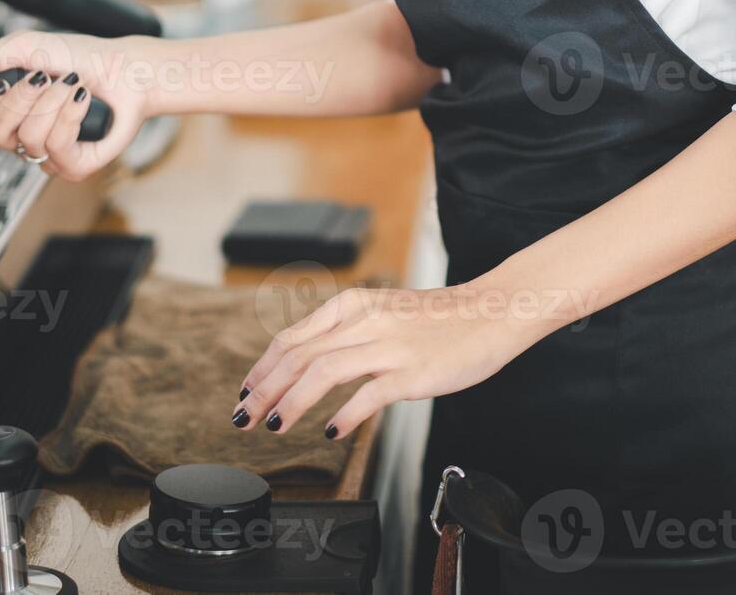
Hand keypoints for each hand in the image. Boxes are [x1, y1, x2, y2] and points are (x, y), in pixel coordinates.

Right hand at [0, 31, 153, 181]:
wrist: (126, 68)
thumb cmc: (79, 59)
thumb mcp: (27, 45)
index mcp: (5, 113)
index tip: (0, 81)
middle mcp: (22, 139)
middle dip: (20, 97)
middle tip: (43, 76)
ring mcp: (47, 157)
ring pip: (28, 138)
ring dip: (53, 100)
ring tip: (72, 84)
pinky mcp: (74, 167)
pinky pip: (56, 147)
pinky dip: (70, 114)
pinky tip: (83, 99)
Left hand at [233, 286, 541, 438]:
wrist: (493, 311)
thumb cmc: (440, 319)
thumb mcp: (383, 312)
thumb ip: (346, 334)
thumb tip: (305, 363)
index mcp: (354, 305)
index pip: (292, 338)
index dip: (262, 369)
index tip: (245, 393)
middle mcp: (366, 321)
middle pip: (298, 356)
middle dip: (264, 390)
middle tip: (243, 418)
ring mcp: (389, 346)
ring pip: (323, 371)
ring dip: (291, 401)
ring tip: (274, 426)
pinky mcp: (413, 371)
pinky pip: (369, 394)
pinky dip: (345, 414)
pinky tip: (331, 430)